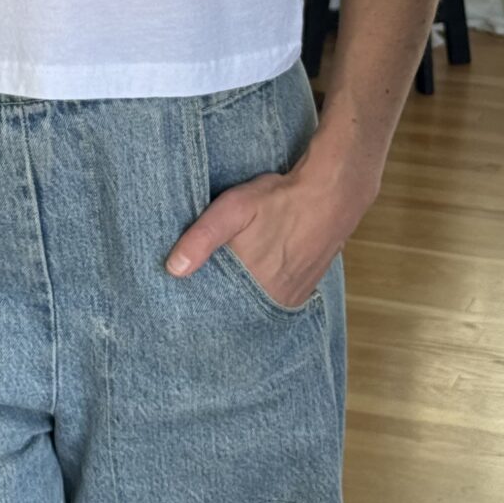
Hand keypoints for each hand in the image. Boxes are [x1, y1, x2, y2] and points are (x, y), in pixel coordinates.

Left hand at [164, 146, 370, 308]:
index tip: (184, 294)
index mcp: (254, 288)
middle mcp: (274, 300)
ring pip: (256, 304)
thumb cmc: (279, 199)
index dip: (201, 300)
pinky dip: (262, 289)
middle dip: (221, 297)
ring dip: (243, 293)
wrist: (330, 193)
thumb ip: (202, 238)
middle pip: (237, 307)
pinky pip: (274, 298)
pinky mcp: (304, 290)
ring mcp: (292, 297)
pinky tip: (255, 272)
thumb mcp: (232, 209)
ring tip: (231, 275)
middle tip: (207, 279)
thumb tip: (173, 269)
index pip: (218, 309)